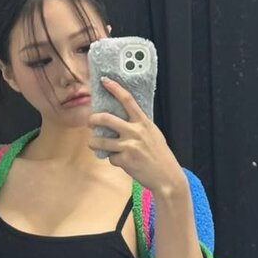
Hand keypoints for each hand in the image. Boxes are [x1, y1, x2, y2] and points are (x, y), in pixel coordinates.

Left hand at [87, 77, 182, 194]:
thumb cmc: (160, 155)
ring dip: (93, 142)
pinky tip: (121, 161)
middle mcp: (135, 132)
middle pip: (106, 119)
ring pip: (101, 141)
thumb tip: (122, 118)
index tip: (104, 80)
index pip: (127, 100)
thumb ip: (139, 125)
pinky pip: (111, 157)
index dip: (114, 88)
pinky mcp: (125, 160)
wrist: (167, 176)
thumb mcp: (153, 134)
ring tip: (93, 143)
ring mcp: (129, 146)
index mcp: (143, 122)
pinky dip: (113, 159)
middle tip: (91, 121)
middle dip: (93, 119)